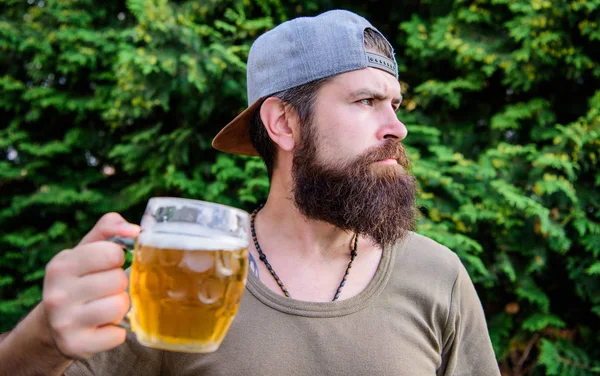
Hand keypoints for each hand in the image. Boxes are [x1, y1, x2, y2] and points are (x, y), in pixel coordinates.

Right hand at [42, 213, 139, 358]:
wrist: (55, 323)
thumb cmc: (81, 278)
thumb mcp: (87, 249)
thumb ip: (110, 228)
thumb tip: (135, 230)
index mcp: (61, 265)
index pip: (111, 253)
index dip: (118, 258)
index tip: (109, 264)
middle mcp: (57, 294)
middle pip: (118, 280)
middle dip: (119, 283)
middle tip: (106, 288)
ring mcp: (64, 322)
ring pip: (120, 306)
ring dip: (121, 307)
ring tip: (106, 306)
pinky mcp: (75, 345)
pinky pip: (118, 335)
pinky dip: (117, 331)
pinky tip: (103, 326)